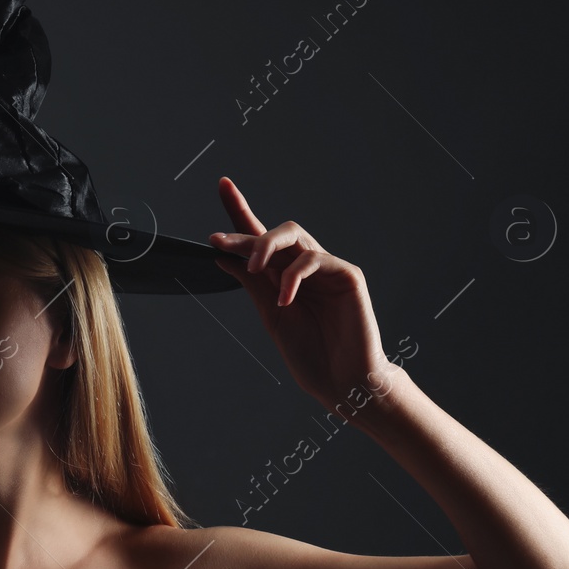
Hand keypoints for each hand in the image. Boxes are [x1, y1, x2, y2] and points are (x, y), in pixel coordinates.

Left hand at [209, 176, 396, 409]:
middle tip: (219, 241)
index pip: (261, 238)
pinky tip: (285, 298)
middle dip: (245, 232)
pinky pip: (316, 259)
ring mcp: (328, 270)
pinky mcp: (348, 276)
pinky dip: (294, 275)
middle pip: (277, 231)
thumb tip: (222, 256)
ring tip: (252, 269)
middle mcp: (306, 268)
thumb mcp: (270, 315)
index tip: (222, 185)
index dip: (241, 211)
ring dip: (265, 246)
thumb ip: (251, 283)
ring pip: (295, 236)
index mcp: (285, 277)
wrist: (341, 383)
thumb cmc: (311, 353)